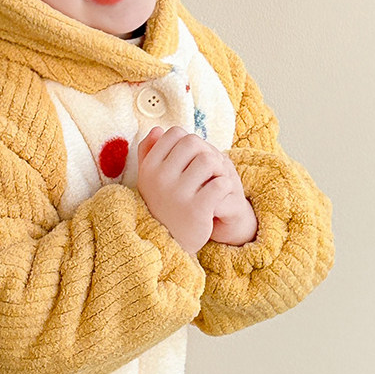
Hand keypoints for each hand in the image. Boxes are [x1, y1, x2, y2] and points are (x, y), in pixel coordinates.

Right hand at [135, 127, 254, 251]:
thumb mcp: (150, 180)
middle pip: (193, 143)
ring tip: (214, 182)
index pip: (175, 134)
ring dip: (218, 169)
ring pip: (209, 160)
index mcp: (149, 168)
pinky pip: (221, 183)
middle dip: (206, 152)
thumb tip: (157, 129)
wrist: (171, 243)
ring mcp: (177, 194)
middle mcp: (159, 179)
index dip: (189, 142)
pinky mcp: (196, 209)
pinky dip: (226, 186)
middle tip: (208, 171)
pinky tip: (220, 195)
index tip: (192, 160)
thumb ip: (149, 153)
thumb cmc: (163, 206)